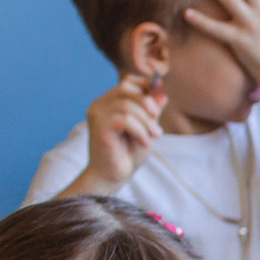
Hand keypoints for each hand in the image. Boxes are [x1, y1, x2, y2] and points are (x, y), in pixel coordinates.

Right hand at [76, 73, 165, 189]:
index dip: (145, 86)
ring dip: (146, 123)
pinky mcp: (99, 126)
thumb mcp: (146, 129)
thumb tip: (162, 94)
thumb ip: (152, 112)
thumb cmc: (128, 154)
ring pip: (127, 106)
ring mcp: (97, 114)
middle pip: (126, 90)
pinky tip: (143, 143)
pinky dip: (139, 131)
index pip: (126, 83)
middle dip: (148, 106)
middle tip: (157, 128)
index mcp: (109, 102)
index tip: (158, 103)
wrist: (112, 176)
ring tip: (152, 138)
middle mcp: (100, 104)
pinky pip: (124, 119)